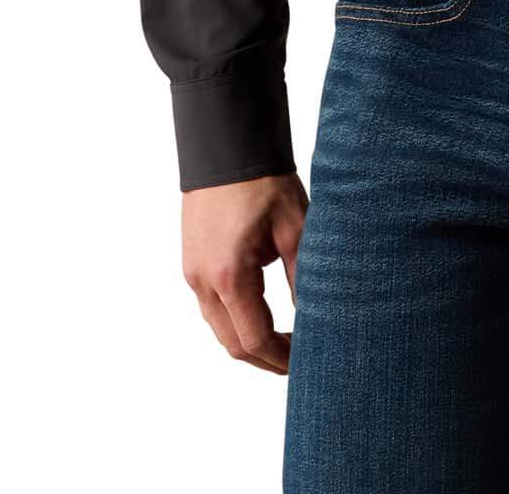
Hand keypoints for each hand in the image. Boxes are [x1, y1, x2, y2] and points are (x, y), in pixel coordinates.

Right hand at [181, 172, 307, 373]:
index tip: (306, 362)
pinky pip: (211, 306)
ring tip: (285, 339)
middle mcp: (203, 281)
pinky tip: (262, 312)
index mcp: (230, 275)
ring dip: (249, 340)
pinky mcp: (192, 262)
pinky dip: (235, 319)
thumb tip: (316, 316)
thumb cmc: (264, 182)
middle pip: (232, 343)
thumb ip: (303, 278)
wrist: (227, 146)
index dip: (282, 358)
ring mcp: (192, 272)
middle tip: (298, 360)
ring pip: (219, 328)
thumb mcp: (296, 228)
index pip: (255, 339)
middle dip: (265, 358)